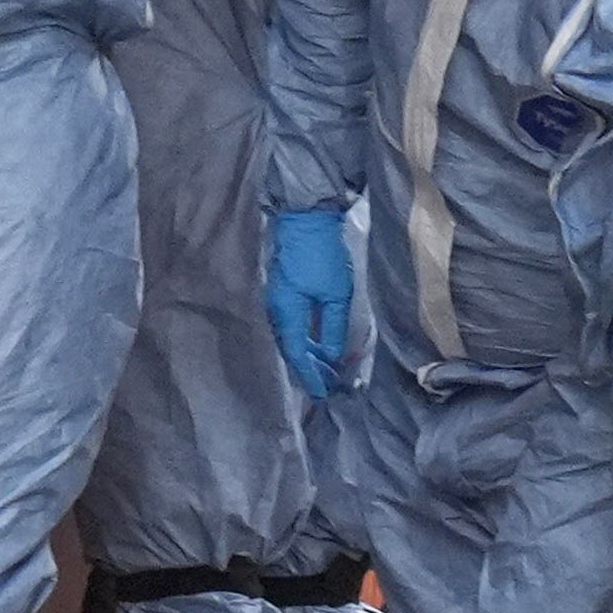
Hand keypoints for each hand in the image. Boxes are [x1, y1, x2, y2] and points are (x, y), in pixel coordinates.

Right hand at [264, 208, 359, 401]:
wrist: (306, 219)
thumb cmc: (323, 255)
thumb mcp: (336, 294)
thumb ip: (333, 328)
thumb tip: (332, 356)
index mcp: (287, 314)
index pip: (297, 355)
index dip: (310, 376)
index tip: (322, 393)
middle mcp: (276, 311)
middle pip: (290, 349)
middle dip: (309, 368)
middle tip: (328, 383)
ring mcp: (276, 302)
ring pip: (291, 337)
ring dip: (308, 353)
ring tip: (327, 366)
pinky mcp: (281, 293)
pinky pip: (291, 325)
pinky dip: (305, 337)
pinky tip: (319, 341)